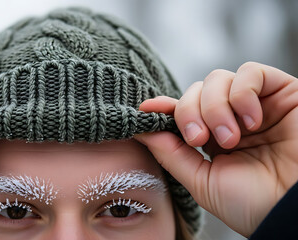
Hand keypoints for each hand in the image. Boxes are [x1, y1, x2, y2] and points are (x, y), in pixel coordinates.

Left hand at [134, 62, 297, 236]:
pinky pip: (251, 72)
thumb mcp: (201, 180)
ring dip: (215, 107)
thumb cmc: (253, 203)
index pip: (183, 110)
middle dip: (190, 112)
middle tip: (200, 139)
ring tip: (229, 138)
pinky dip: (242, 93)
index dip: (163, 107)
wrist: (293, 211)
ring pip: (218, 79)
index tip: (145, 109)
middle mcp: (232, 118)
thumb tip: (139, 129)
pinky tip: (251, 121)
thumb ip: (170, 153)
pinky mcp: (283, 92)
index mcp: (213, 139)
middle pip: (196, 91)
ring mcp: (256, 104)